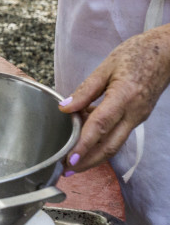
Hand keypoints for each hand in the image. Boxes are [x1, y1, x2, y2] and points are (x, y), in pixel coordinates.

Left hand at [58, 24, 169, 172]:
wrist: (168, 53)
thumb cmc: (137, 54)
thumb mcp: (107, 66)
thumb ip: (85, 90)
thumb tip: (65, 108)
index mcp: (124, 96)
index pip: (100, 126)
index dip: (84, 144)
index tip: (70, 159)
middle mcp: (134, 112)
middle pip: (109, 145)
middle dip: (88, 162)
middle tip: (67, 171)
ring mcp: (138, 117)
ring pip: (115, 144)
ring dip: (94, 156)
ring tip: (73, 163)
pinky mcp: (138, 117)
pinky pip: (118, 134)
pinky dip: (102, 141)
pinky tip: (85, 140)